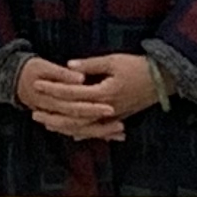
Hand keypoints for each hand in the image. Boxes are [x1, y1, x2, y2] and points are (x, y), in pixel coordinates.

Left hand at [17, 52, 164, 142]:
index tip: (37, 85)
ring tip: (47, 124)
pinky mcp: (118, 119)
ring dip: (64, 127)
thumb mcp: (113, 61)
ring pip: (84, 127)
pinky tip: (72, 135)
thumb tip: (68, 67)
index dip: (53, 89)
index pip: (72, 93)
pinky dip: (83, 132)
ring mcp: (113, 117)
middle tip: (33, 113)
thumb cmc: (138, 67)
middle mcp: (107, 109)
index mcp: (104, 93)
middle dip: (52, 115)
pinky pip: (96, 129)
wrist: (163, 80)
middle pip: (74, 117)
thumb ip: (90, 66)